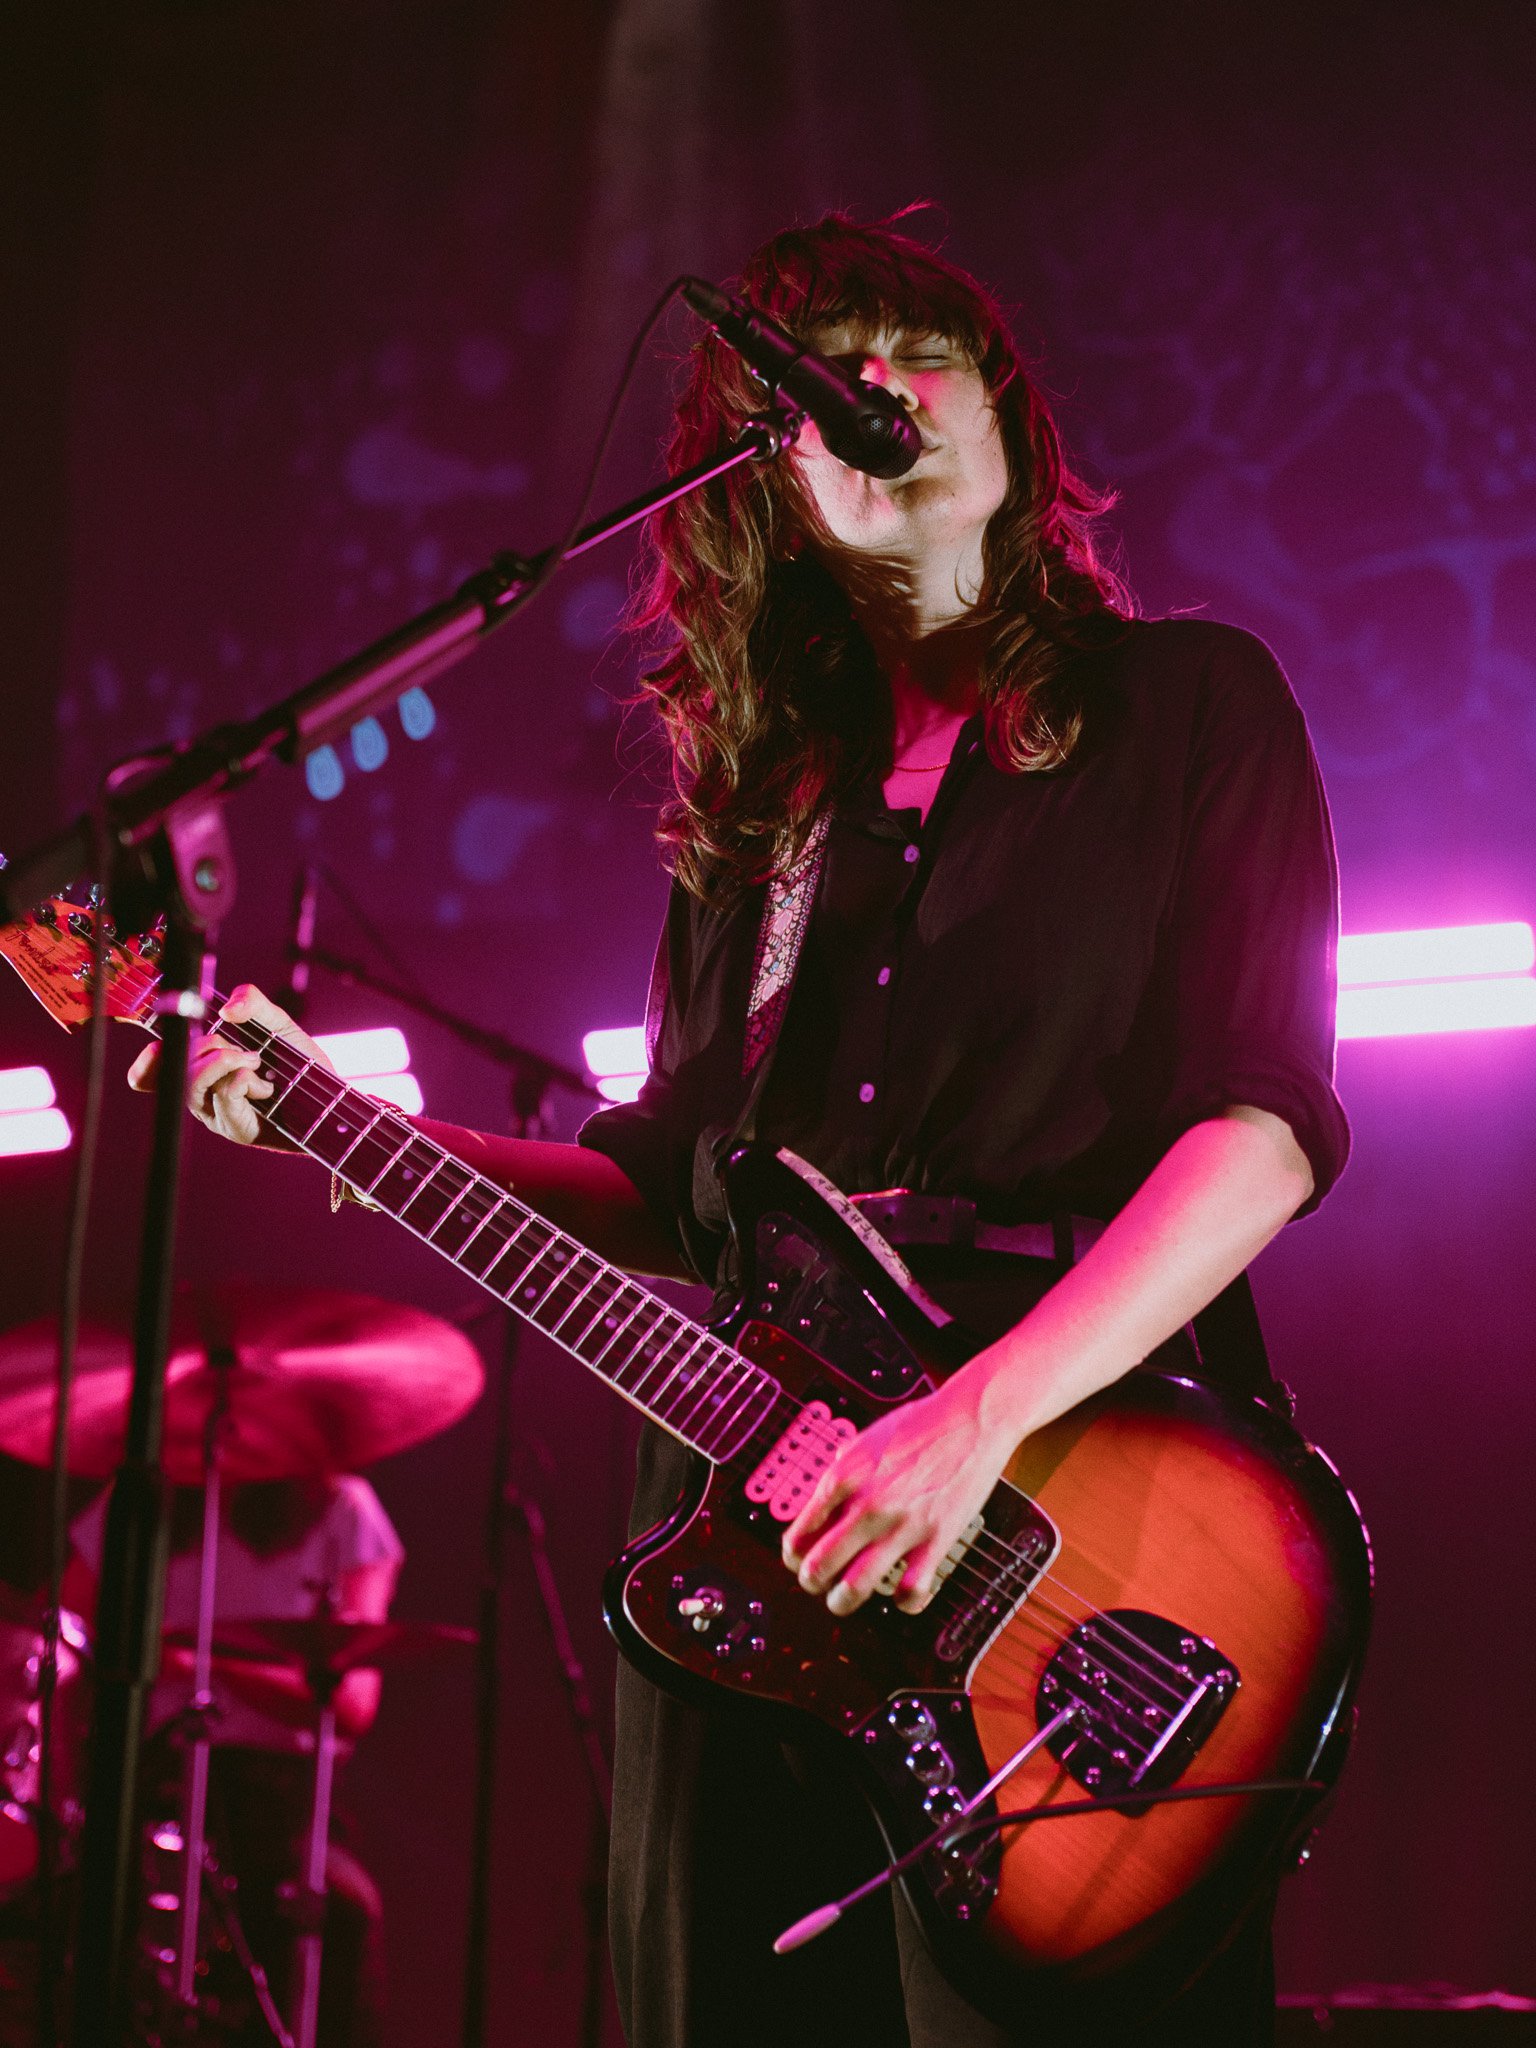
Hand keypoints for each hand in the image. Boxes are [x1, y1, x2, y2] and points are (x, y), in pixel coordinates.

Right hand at [126, 984, 334, 1146]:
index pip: (153, 1074)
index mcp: (203, 1070)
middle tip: (240, 1048)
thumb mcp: (278, 1023)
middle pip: (173, 1072)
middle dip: (202, 1048)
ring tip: (254, 1059)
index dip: (147, 1064)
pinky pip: (224, 1099)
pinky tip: (263, 1082)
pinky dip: (241, 1082)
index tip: (156, 1048)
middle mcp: (203, 1095)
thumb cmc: (301, 1064)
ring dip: (222, 1063)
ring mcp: (218, 1115)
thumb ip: (252, 1003)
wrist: (334, 1095)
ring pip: (194, 1085)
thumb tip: (228, 1010)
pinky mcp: (238, 1130)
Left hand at [781, 1367, 1014, 1617]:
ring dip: (843, 1601)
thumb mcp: (866, 1439)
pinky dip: (902, 1602)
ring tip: (845, 1600)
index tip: (800, 1559)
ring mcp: (901, 1525)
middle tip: (818, 1584)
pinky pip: (910, 1590)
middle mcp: (867, 1504)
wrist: (971, 1417)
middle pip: (818, 1567)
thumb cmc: (920, 1424)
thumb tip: (826, 1499)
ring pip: (855, 1588)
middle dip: (812, 1582)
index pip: (799, 1534)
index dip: (794, 1556)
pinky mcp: (936, 1538)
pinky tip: (902, 1594)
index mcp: (843, 1477)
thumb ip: (842, 1470)